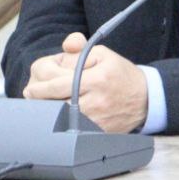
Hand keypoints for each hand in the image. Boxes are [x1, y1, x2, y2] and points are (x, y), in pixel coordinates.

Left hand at [23, 32, 147, 133]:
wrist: (145, 98)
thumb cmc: (119, 74)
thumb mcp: (102, 54)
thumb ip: (79, 49)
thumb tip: (65, 47)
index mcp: (96, 79)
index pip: (56, 85)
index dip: (39, 86)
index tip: (33, 86)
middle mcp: (95, 101)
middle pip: (52, 105)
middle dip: (39, 98)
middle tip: (35, 93)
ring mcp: (95, 120)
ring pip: (57, 120)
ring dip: (47, 111)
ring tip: (46, 102)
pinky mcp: (95, 132)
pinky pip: (69, 130)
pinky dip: (60, 123)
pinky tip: (60, 114)